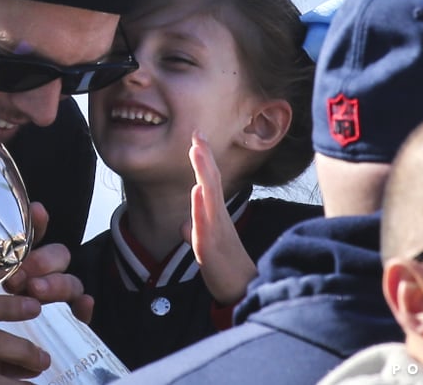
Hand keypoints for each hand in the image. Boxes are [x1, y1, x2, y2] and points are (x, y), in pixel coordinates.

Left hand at [0, 202, 93, 323]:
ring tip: (35, 289)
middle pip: (58, 256)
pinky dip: (84, 307)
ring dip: (56, 283)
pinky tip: (85, 304)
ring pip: (70, 282)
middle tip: (18, 274)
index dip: (39, 222)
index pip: (36, 233)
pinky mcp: (69, 318)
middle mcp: (45, 273)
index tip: (37, 212)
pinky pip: (82, 310)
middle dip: (41, 261)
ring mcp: (59, 294)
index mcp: (23, 258)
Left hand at [182, 131, 256, 304]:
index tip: (197, 136)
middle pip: (212, 181)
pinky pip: (205, 224)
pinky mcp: (211, 246)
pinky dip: (200, 206)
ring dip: (204, 172)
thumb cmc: (224, 266)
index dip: (204, 159)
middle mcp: (218, 218)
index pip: (209, 182)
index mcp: (215, 215)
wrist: (240, 290)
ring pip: (210, 197)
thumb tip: (182, 224)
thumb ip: (193, 231)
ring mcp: (216, 230)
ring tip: (197, 150)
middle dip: (204, 156)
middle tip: (198, 133)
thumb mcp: (204, 246)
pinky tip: (196, 190)